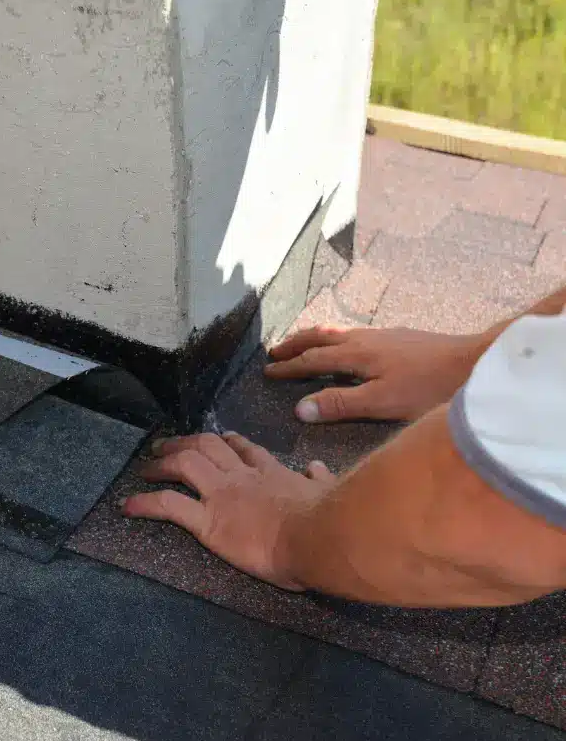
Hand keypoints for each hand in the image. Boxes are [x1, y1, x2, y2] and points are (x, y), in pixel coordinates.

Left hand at [122, 433, 334, 590]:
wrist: (319, 536)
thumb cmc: (328, 520)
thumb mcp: (327, 493)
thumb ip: (319, 480)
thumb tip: (318, 467)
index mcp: (272, 474)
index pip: (246, 450)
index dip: (228, 442)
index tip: (220, 438)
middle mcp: (242, 478)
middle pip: (206, 447)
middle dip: (183, 442)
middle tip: (165, 445)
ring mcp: (222, 495)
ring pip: (184, 465)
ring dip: (161, 463)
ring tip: (145, 466)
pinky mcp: (208, 521)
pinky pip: (169, 506)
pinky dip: (145, 504)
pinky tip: (127, 507)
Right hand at [265, 325, 487, 422]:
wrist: (474, 362)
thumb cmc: (428, 387)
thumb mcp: (381, 402)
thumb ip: (340, 404)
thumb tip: (299, 408)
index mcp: (355, 354)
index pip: (312, 360)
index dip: (289, 367)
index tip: (267, 372)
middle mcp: (364, 339)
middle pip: (320, 337)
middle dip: (295, 344)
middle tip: (275, 351)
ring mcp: (382, 335)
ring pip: (337, 332)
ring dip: (314, 338)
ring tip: (302, 343)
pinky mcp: (398, 338)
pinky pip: (353, 333)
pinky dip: (336, 338)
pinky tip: (347, 346)